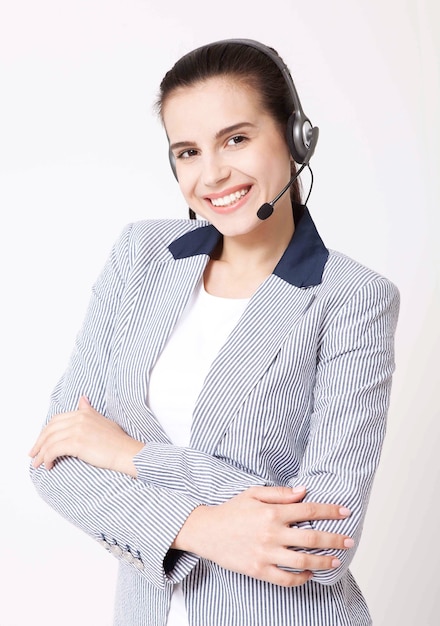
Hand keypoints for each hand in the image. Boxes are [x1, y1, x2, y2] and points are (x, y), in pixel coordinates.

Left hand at [29, 396, 143, 475]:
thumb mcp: (102, 420)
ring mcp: (77, 430)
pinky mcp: (77, 443)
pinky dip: (47, 459)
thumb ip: (89, 410)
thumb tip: (82, 399)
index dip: (45, 432)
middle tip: (33, 455)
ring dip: (41, 454)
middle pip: (50, 429)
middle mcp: (79, 418)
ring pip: (50, 441)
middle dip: (39, 443)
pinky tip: (48, 465)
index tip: (40, 443)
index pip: (56, 420)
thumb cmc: (117, 440)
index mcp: (83, 413)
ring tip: (38, 464)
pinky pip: (54, 450)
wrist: (126, 452)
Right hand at [174, 485, 353, 586]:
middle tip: (350, 541)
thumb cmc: (231, 510)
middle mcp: (271, 533)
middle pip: (312, 538)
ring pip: (303, 561)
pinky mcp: (259, 570)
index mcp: (272, 512)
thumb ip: (280, 493)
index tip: (346, 513)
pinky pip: (286, 579)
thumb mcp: (253, 493)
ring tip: (336, 561)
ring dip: (323, 562)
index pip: (309, 511)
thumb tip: (304, 491)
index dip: (330, 511)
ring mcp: (266, 554)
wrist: (206, 531)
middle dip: (335, 539)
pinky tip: (309, 573)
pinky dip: (301, 578)